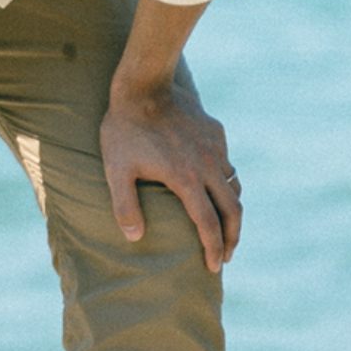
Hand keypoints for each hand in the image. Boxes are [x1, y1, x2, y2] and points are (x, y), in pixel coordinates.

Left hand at [101, 80, 240, 272]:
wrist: (144, 84)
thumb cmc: (124, 130)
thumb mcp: (116, 170)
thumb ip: (124, 206)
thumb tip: (134, 237)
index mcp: (186, 179)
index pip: (208, 224)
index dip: (214, 248)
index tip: (215, 266)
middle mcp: (207, 165)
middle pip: (233, 210)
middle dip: (233, 237)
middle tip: (227, 254)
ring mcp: (214, 148)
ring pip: (233, 185)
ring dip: (231, 209)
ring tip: (223, 225)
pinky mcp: (216, 132)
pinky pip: (226, 163)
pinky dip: (225, 181)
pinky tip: (213, 185)